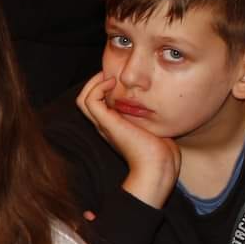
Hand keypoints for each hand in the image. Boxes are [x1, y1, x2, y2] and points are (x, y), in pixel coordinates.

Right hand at [76, 71, 181, 206]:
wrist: (158, 168)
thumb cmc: (162, 152)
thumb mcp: (155, 128)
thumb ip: (152, 116)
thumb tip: (160, 103)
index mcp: (114, 127)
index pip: (97, 104)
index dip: (104, 88)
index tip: (120, 79)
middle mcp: (105, 125)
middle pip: (85, 100)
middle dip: (96, 82)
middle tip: (112, 75)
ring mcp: (104, 125)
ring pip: (83, 98)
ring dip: (94, 83)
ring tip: (110, 77)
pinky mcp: (107, 123)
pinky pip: (90, 100)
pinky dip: (98, 87)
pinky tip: (113, 83)